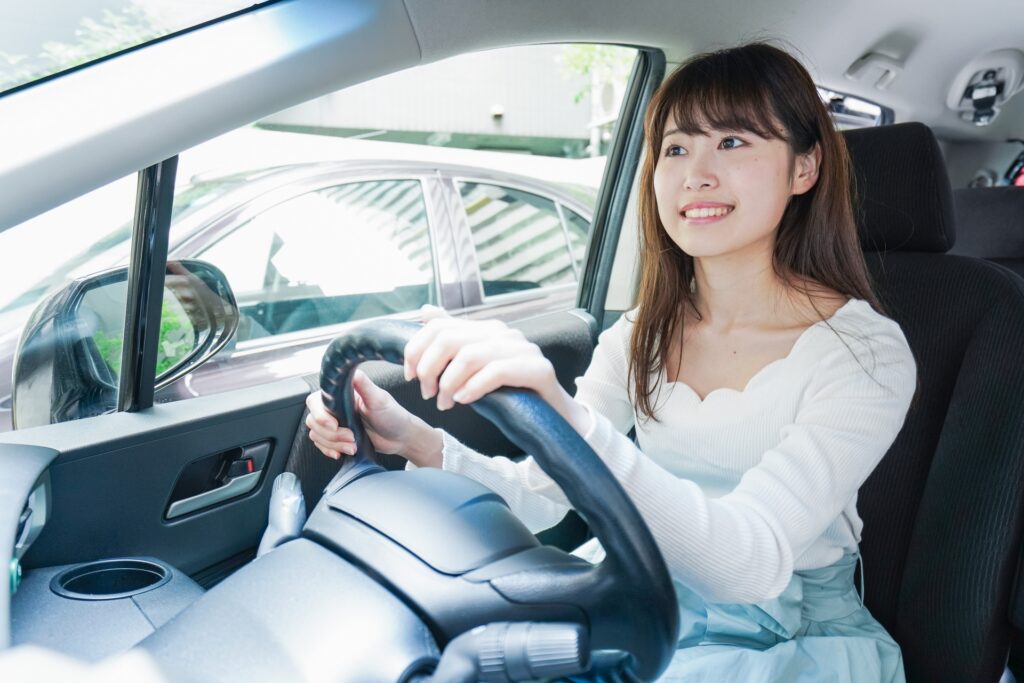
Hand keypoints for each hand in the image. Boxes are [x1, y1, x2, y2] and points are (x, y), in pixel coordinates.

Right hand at [305, 369, 442, 466]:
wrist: (401, 438)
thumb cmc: (393, 416)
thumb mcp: (379, 399)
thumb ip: (363, 384)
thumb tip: (350, 370)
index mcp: (342, 395)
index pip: (315, 401)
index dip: (321, 415)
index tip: (334, 424)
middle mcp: (336, 408)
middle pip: (313, 421)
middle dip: (332, 434)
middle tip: (351, 437)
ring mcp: (337, 423)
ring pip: (316, 434)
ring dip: (333, 444)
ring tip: (352, 446)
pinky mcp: (338, 438)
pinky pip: (321, 444)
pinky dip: (329, 450)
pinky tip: (341, 452)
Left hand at [403, 315, 590, 433]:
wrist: (555, 417)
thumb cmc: (511, 394)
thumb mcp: (476, 368)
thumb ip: (454, 341)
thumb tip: (425, 311)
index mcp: (487, 329)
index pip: (440, 325)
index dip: (416, 350)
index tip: (410, 376)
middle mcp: (504, 333)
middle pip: (450, 339)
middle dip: (429, 369)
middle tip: (428, 394)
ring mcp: (524, 349)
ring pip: (470, 356)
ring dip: (449, 384)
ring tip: (445, 403)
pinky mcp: (538, 369)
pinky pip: (496, 372)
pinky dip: (473, 388)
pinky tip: (464, 401)